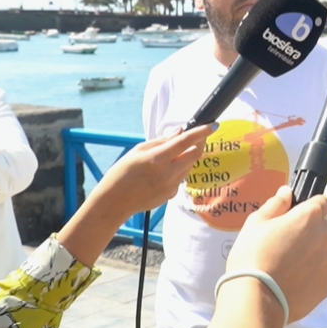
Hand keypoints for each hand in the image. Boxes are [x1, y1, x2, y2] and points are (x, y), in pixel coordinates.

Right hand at [89, 123, 213, 219]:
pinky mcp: (171, 195)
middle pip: (194, 155)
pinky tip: (163, 171)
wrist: (114, 202)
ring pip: (189, 166)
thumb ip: (161, 141)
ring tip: (171, 155)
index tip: (212, 125)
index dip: (201, 132)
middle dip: (200, 143)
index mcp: (157, 159)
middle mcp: (167, 173)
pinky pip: (181, 178)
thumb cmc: (121, 173)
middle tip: (199, 136)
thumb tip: (180, 132)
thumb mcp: (138, 151)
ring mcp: (171, 186)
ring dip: (187, 157)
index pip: (185, 142)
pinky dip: (178, 170)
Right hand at [224, 186, 326, 322]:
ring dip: (315, 252)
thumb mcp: (256, 223)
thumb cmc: (253, 256)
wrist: (257, 299)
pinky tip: (297, 279)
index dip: (312, 207)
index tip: (299, 217)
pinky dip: (316, 272)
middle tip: (289, 244)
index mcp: (310, 215)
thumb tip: (287, 191)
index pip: (324, 201)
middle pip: (325, 226)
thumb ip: (276, 204)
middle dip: (312, 231)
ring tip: (292, 265)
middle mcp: (326, 234)